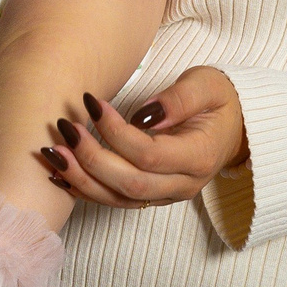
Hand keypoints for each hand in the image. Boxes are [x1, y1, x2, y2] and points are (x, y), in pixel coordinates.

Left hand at [46, 68, 245, 209]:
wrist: (234, 126)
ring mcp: (167, 196)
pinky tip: (59, 174)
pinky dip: (85, 189)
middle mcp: (182, 185)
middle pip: (129, 183)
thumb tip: (145, 115)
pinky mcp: (152, 196)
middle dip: (90, 158)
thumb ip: (178, 99)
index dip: (115, 132)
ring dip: (81, 178)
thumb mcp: (206, 86)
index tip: (91, 102)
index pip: (148, 154)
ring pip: (118, 199)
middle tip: (64, 127)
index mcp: (198, 157)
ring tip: (52, 153)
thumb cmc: (218, 100)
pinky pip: (115, 200)